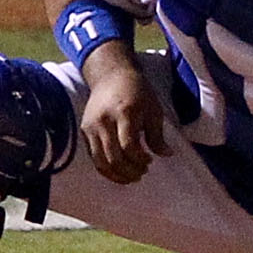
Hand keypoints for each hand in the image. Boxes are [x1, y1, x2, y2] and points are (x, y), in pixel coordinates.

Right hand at [77, 45, 170, 183]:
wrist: (112, 76)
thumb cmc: (137, 92)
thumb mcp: (153, 109)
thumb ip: (157, 135)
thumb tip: (167, 155)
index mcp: (124, 113)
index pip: (128, 145)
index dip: (140, 159)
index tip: (150, 160)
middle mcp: (104, 121)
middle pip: (113, 157)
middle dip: (130, 171)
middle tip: (142, 173)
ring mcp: (91, 127)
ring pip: (100, 161)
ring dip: (117, 175)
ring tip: (132, 177)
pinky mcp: (85, 131)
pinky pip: (93, 157)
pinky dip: (106, 169)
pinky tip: (119, 171)